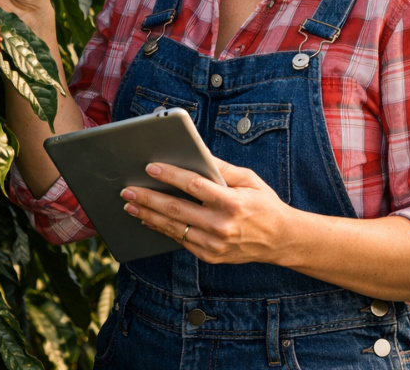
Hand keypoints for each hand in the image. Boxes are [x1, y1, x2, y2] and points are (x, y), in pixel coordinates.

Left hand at [121, 160, 291, 264]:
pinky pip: (181, 241)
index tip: (152, 167)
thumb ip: (223, 169)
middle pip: (177, 210)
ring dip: (149, 215)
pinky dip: (163, 230)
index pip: (195, 186)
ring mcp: (215, 244)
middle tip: (128, 190)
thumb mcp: (250, 180)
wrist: (281, 240)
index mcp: (233, 202)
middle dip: (149, 198)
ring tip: (131, 205)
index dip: (171, 175)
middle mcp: (222, 225)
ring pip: (174, 228)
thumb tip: (199, 154)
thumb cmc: (265, 205)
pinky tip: (150, 220)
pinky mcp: (210, 256)